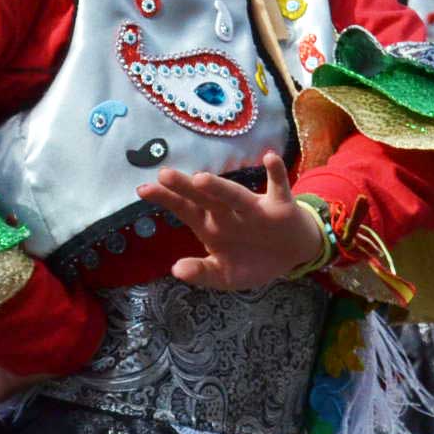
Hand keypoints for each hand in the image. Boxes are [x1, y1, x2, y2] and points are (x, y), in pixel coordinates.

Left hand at [139, 152, 326, 291]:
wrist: (291, 255)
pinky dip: (275, 173)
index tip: (142, 189)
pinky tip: (269, 158)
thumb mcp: (225, 276)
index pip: (184, 209)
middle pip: (204, 198)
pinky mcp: (280, 207)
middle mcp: (228, 212)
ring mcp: (254, 208)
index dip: (166, 199)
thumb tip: (176, 270)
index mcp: (210, 226)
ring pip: (235, 195)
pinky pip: (278, 187)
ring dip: (220, 187)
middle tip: (164, 175)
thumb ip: (202, 273)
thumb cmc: (251, 261)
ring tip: (201, 178)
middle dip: (185, 188)